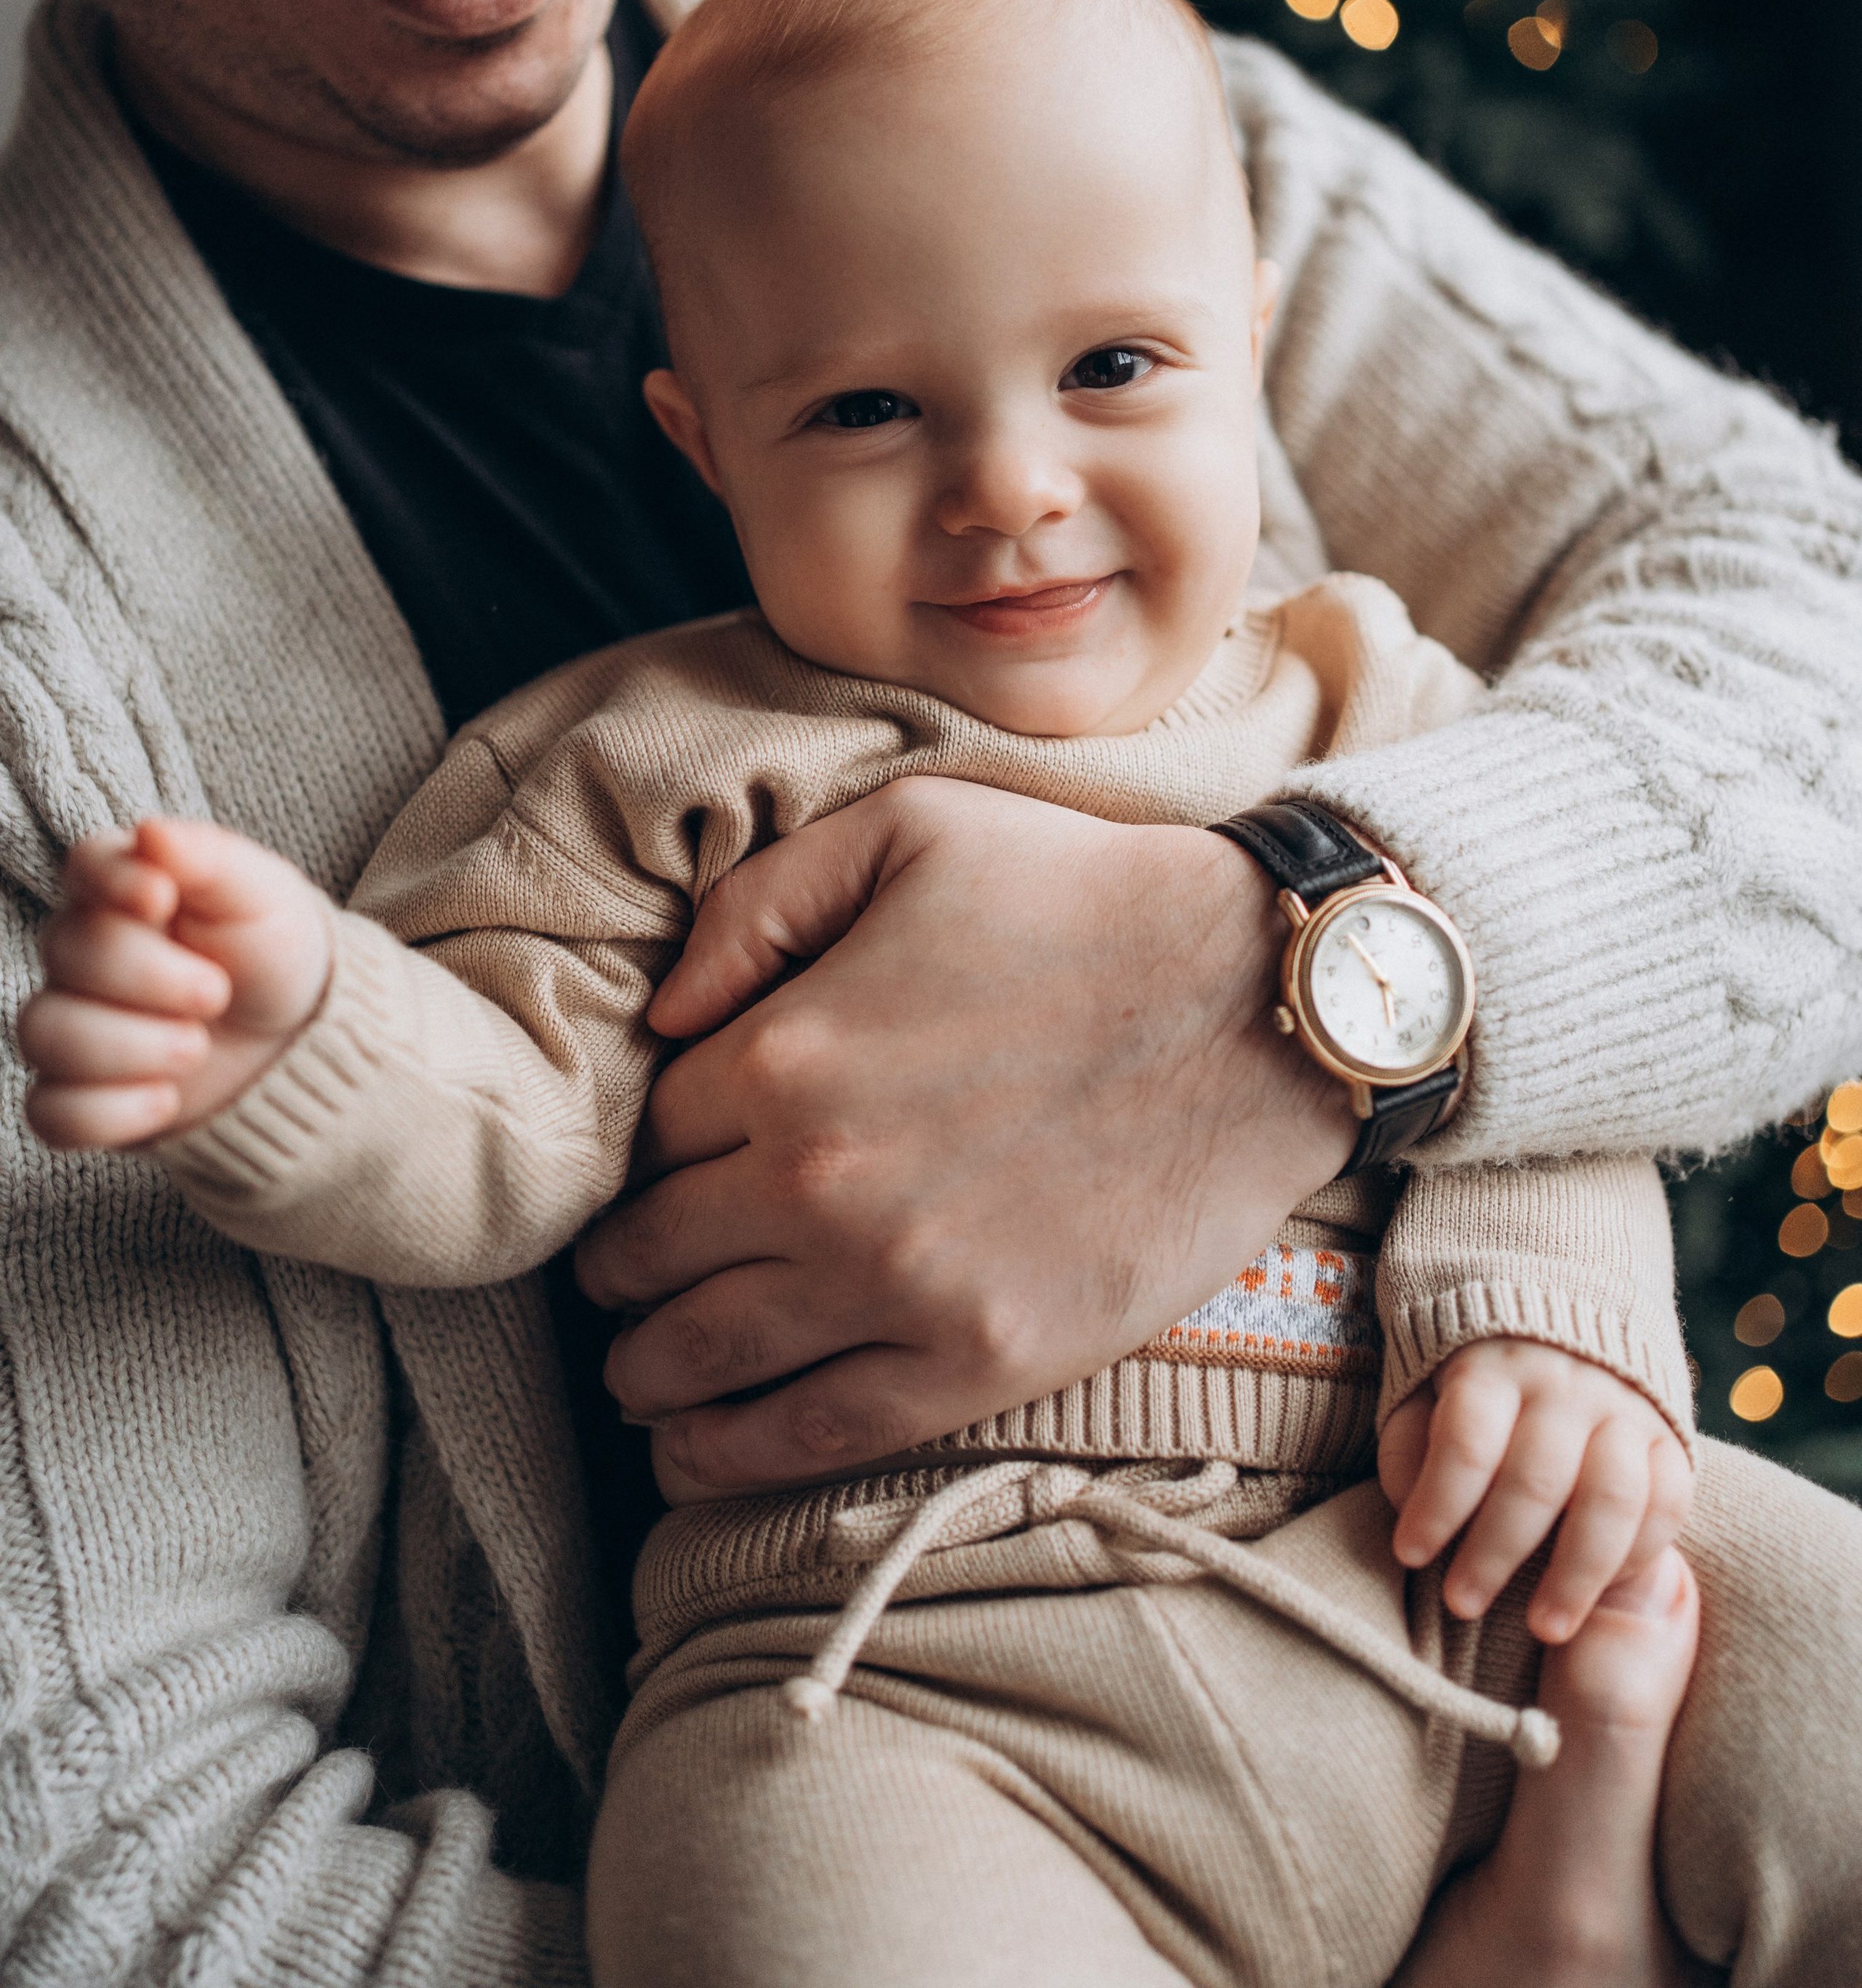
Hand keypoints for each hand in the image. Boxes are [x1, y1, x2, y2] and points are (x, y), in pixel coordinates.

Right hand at [20, 818, 332, 1149]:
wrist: (298, 1040)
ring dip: (129, 1047)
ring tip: (196, 1048)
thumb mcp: (261, 895)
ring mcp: (74, 1023)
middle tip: (217, 994)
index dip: (115, 884)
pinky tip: (166, 1101)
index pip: (83, 865)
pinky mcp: (78, 1093)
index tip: (164, 901)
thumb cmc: (273, 952)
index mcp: (124, 886)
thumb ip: (208, 858)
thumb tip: (150, 832)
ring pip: (45, 1034)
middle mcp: (82, 951)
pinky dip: (109, 1113)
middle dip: (149, 978)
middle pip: (65, 953)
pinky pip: (49, 1112)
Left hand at [575, 776, 1355, 1498]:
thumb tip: (664, 1009)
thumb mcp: (910, 827)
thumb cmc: (1085, 897)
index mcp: (788, 1052)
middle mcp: (817, 1183)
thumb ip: (759, 900)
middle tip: (620, 1283)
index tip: (656, 1171)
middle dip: (620, 1276)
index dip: (642, 1156)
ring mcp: (896, 1286)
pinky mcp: (978, 1361)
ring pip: (707, 1359)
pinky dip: (725, 1455)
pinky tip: (691, 1452)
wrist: (1262, 1005)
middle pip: (654, 1258)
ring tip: (641, 1376)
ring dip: (649, 1375)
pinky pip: (810, 1434)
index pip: (649, 1138)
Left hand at [1378, 1338, 1692, 1644]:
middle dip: (1495, 1553)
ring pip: (1612, 1499)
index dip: (1436, 1504)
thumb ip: (1410, 1445)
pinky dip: (1640, 1554)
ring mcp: (1624, 1409)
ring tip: (1545, 1630)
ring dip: (1577, 1574)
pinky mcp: (1670, 1437)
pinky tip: (1602, 1593)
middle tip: (1460, 1605)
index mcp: (1494, 1366)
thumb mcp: (1425, 1390)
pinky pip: (1669, 1502)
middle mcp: (1564, 1383)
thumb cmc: (1479, 1379)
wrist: (1568, 1311)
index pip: (1466, 1442)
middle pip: (1536, 1479)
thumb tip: (1411, 1509)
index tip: (1408, 1554)